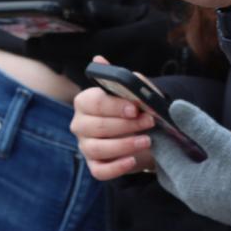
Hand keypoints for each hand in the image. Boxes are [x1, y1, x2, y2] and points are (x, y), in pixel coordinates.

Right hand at [72, 56, 155, 179]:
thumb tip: (99, 59)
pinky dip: (116, 167)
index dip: (115, 106)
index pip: (93, 102)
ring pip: (98, 148)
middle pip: (97, 126)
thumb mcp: (136, 92)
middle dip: (126, 125)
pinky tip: (133, 160)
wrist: (146, 132)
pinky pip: (100, 171)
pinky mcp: (94, 165)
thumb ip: (122, 79)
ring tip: (147, 140)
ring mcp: (85, 146)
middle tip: (149, 122)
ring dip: (125, 145)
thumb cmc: (136, 109)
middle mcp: (80, 124)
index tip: (136, 108)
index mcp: (86, 101)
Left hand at [151, 100, 230, 228]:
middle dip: (165, 151)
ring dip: (181, 161)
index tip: (156, 117)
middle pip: (167, 172)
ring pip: (182, 180)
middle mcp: (191, 197)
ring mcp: (205, 205)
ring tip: (189, 140)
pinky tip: (208, 158)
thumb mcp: (224, 144)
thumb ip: (198, 125)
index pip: (162, 154)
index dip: (158, 133)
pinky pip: (197, 186)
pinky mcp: (219, 206)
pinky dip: (195, 170)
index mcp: (187, 183)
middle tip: (170, 129)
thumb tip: (175, 106)